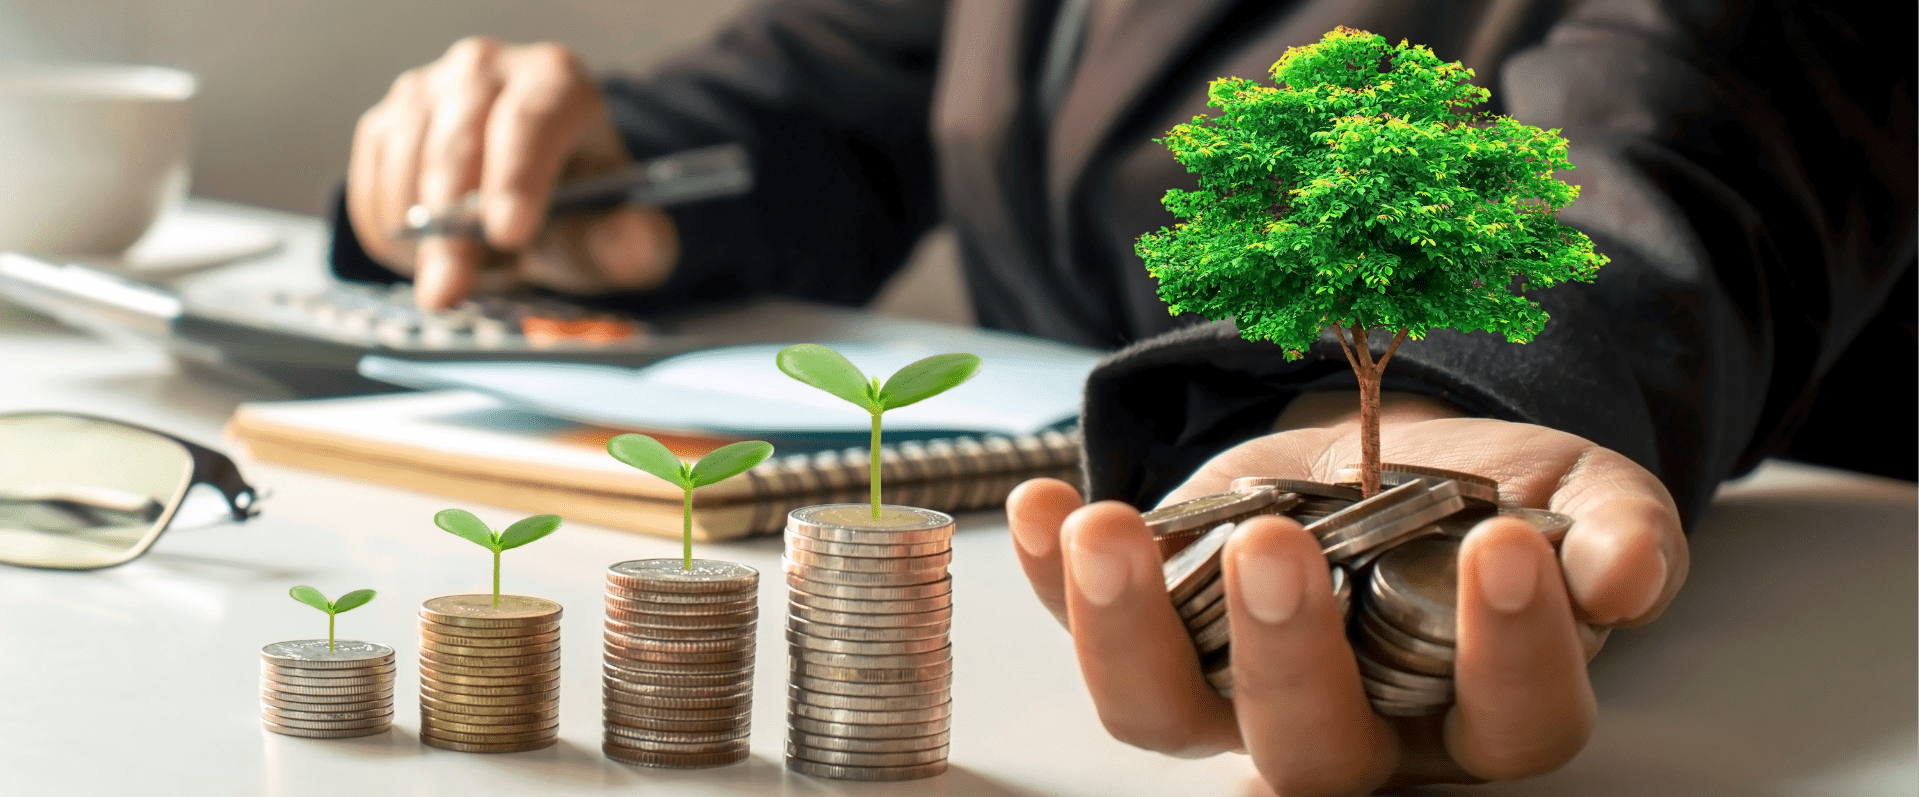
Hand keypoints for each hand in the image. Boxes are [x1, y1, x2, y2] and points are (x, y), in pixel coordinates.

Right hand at [348, 37, 677, 309]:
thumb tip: (636, 247)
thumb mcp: (615, 234)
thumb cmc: (578, 211)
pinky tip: (425, 257)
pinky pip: (369, 183)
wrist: (535, 204)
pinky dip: (387, 233)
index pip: (532, 122)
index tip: (509, 234)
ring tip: (463, 273)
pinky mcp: (385, 122)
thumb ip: (631, 243)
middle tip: (450, 290)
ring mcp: (428, 90)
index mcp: (557, 82)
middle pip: (459, 145)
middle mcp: (487, 70)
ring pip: (403, 161)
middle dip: (451, 229)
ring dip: (420, 233)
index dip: (517, 179)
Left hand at [1007, 391, 1686, 794]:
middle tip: (1279, 547)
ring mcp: (1234, 687)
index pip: (1509, 725)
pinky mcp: (1157, 627)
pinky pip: (1084, 627)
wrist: (1395, 447)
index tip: (1506, 549)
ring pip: (1167, 714)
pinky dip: (1045, 575)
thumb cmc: (1499, 495)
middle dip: (1286, 660)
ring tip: (1107, 533)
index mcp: (1474, 711)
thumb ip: (1618, 534)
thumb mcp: (1582, 495)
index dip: (1511, 656)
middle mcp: (1349, 727)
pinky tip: (1040, 504)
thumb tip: (1628, 574)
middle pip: (1311, 755)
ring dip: (1124, 632)